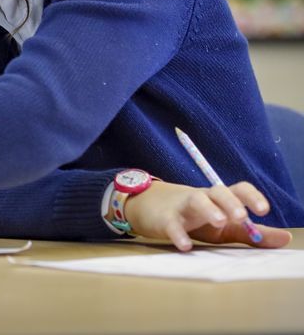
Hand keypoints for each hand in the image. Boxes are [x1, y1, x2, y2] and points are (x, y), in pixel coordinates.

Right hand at [124, 180, 292, 250]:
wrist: (148, 207)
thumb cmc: (193, 217)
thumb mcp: (224, 226)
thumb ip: (252, 233)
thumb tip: (286, 238)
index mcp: (218, 199)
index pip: (238, 189)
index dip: (252, 196)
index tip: (264, 210)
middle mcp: (202, 198)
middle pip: (217, 191)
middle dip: (231, 202)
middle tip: (241, 216)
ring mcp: (182, 207)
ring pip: (196, 200)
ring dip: (209, 209)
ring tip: (220, 221)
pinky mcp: (164, 219)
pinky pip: (171, 224)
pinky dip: (178, 234)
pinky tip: (185, 245)